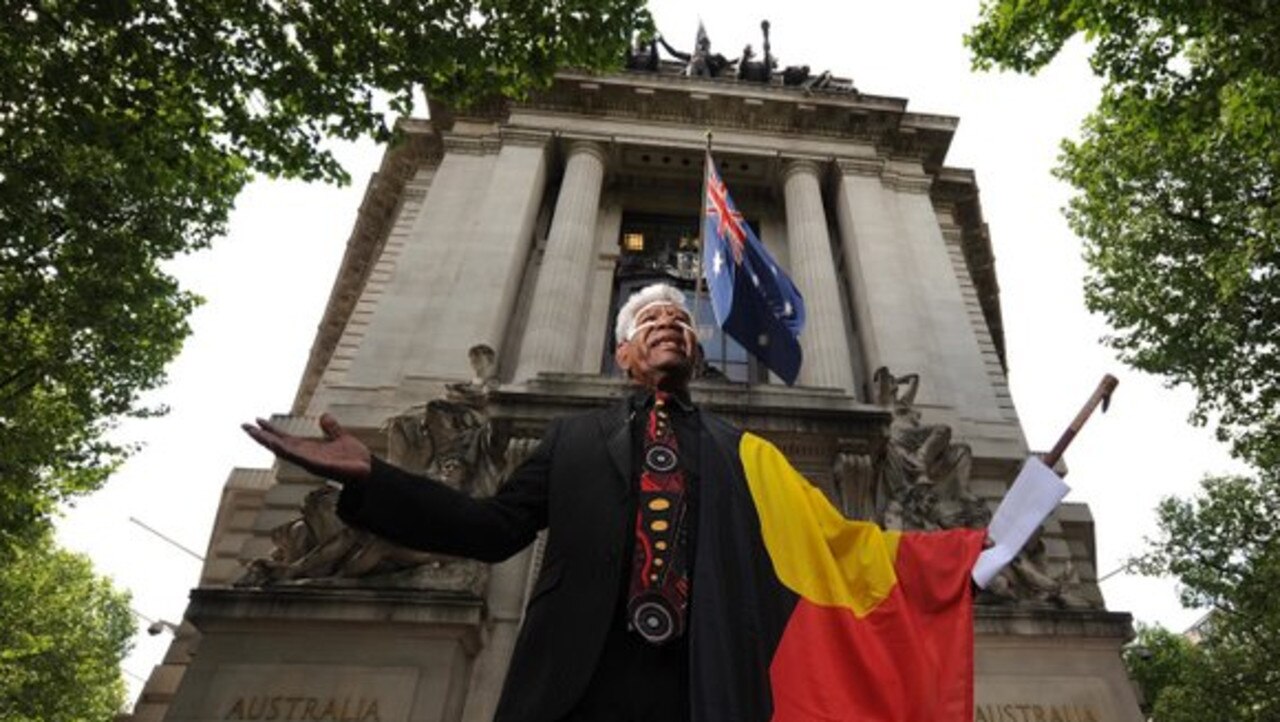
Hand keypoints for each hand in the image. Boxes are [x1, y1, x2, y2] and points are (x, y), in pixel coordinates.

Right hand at [242, 413, 371, 484]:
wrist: (368, 470)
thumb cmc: (354, 458)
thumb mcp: (341, 437)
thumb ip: (332, 428)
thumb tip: (324, 416)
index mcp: (309, 449)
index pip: (285, 438)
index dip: (271, 430)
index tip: (256, 420)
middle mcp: (306, 456)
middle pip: (279, 444)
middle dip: (261, 436)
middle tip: (244, 426)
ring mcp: (310, 461)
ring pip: (284, 451)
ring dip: (268, 442)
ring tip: (253, 433)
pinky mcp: (317, 465)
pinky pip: (299, 457)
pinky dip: (287, 451)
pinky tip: (275, 444)